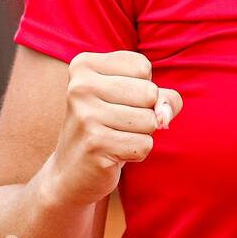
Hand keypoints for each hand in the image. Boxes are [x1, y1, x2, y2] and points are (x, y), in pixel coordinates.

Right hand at [43, 51, 183, 207]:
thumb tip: (164, 114)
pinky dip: (137, 153)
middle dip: (146, 112)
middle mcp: (80, 86)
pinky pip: (144, 145)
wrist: (71, 172)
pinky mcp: (95, 144)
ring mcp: (85, 115)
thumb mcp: (133, 99)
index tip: (116, 100)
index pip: (142, 66)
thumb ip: (162, 96)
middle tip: (118, 123)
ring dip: (142, 134)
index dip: (141, 88)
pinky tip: (114, 153)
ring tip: (116, 137)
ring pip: (150, 120)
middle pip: (149, 92)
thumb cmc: (108, 126)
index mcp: (84, 65)